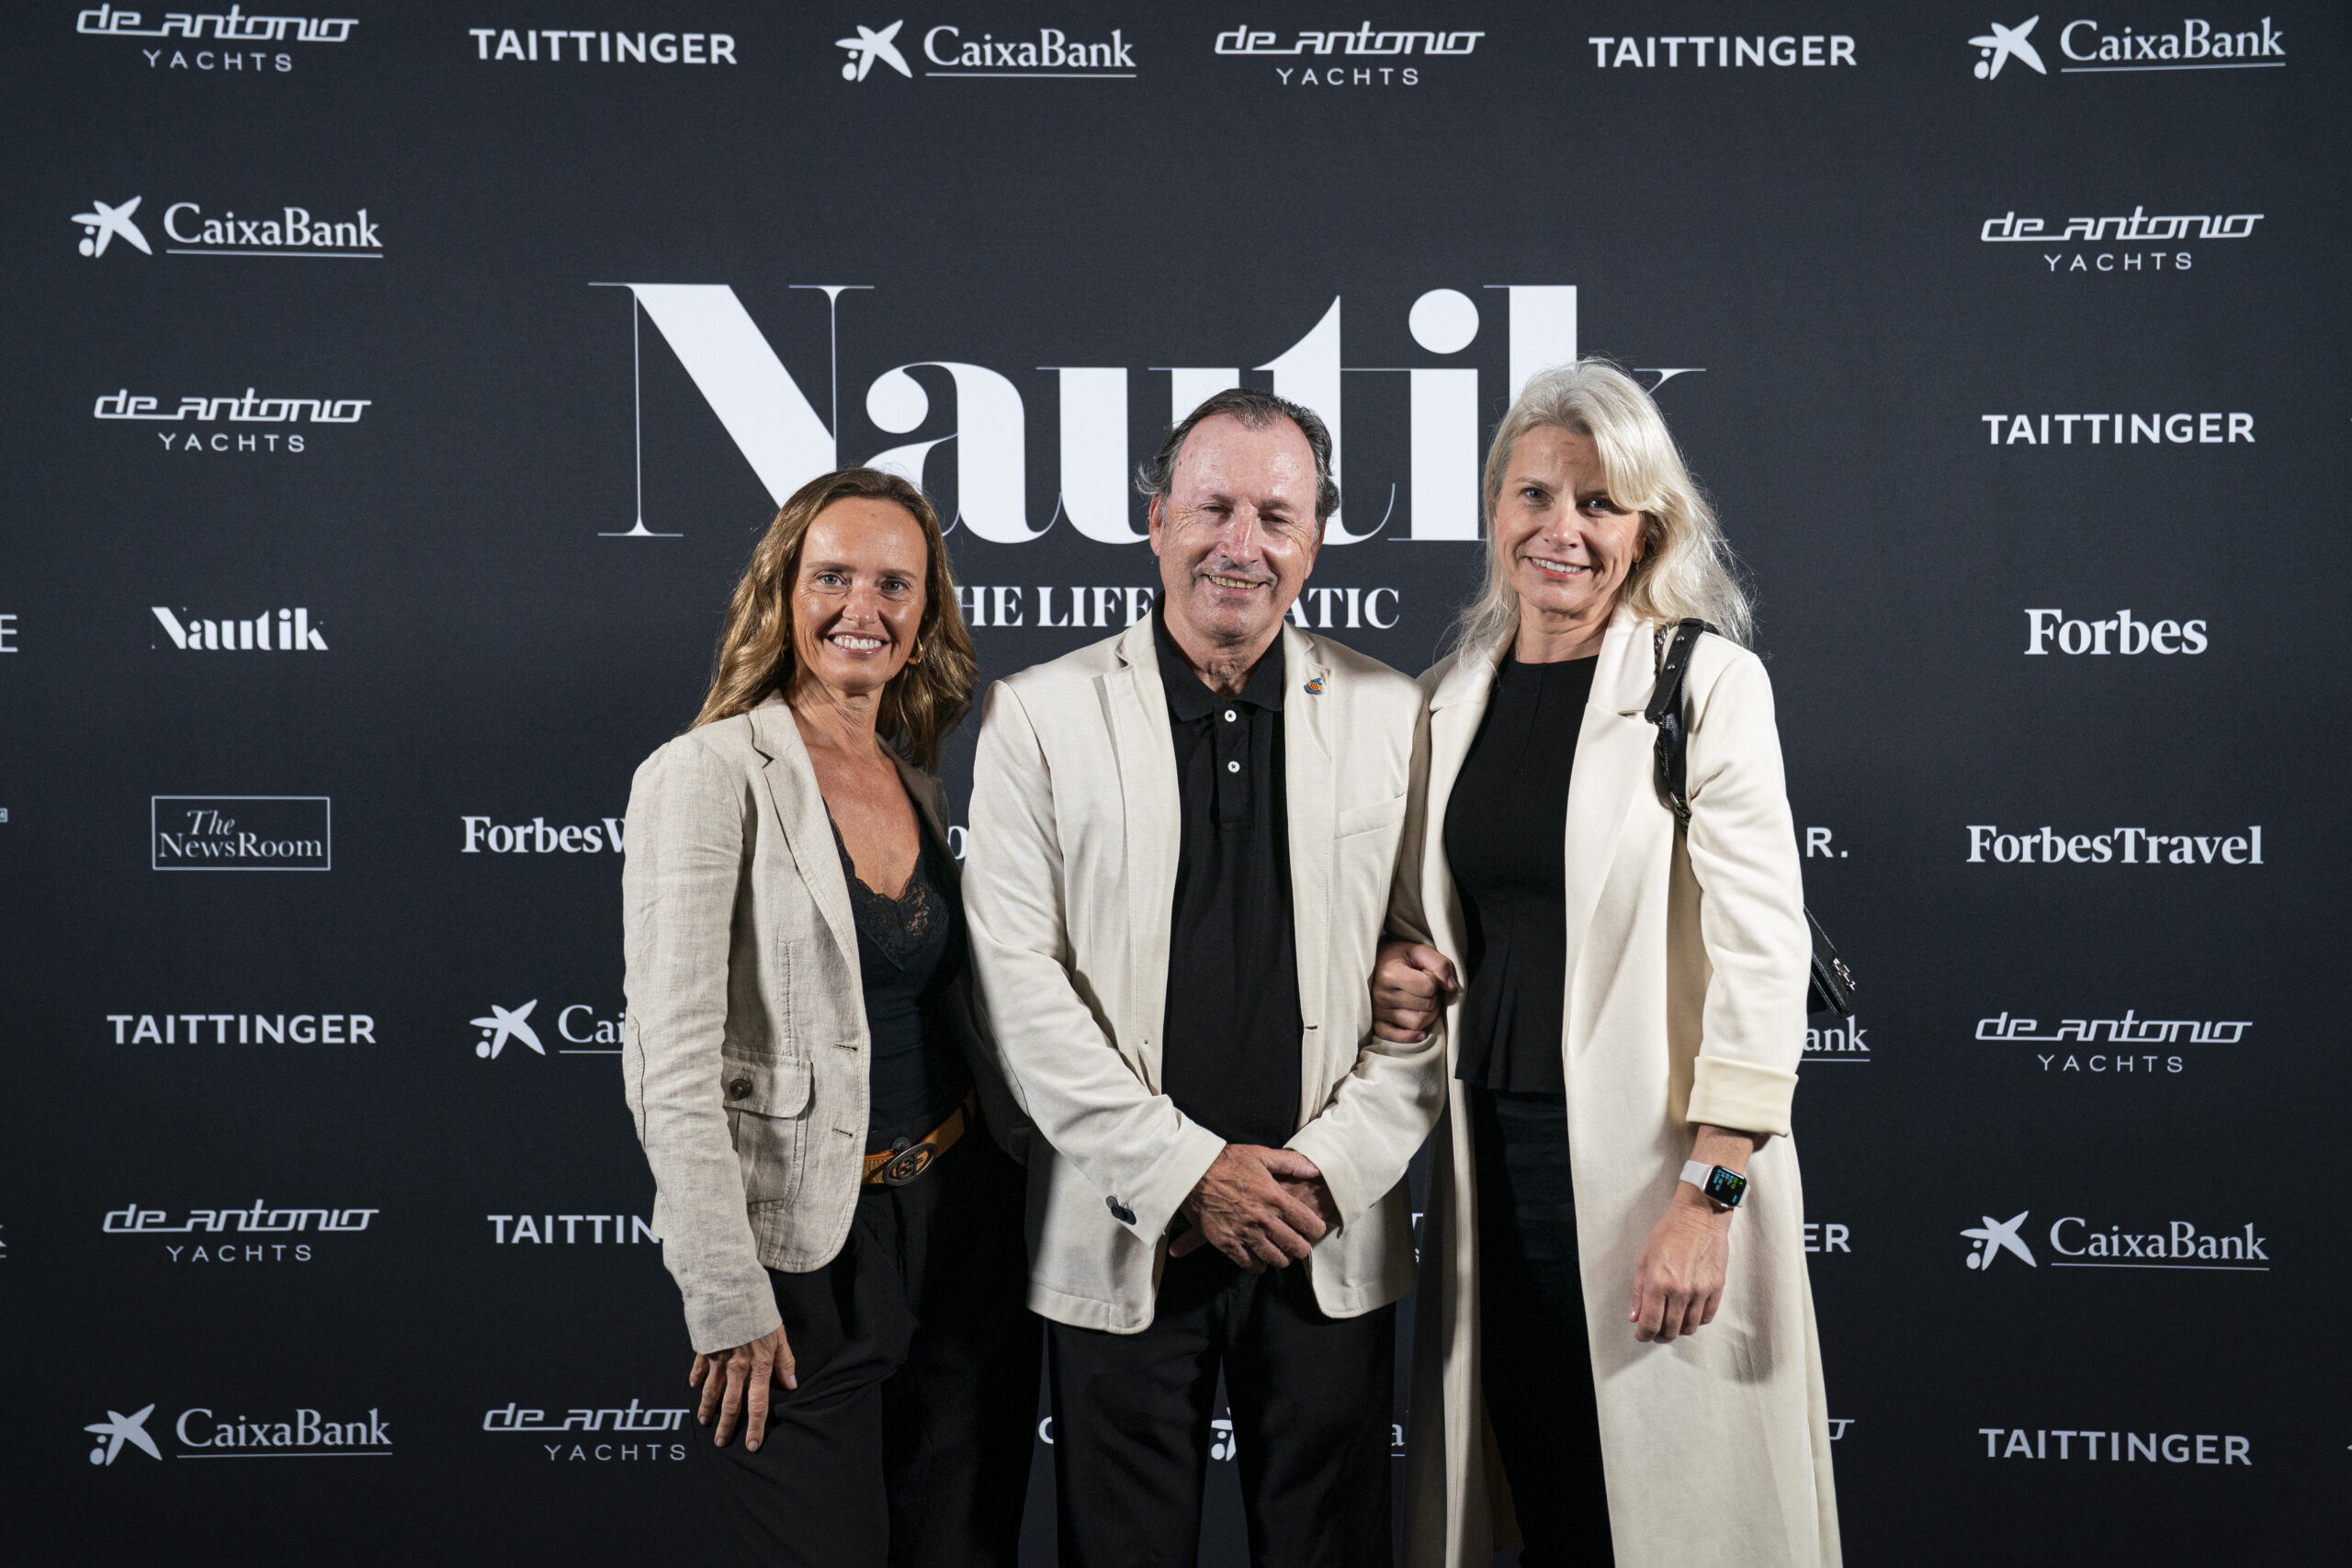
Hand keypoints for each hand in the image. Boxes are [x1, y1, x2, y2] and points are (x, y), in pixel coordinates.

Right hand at [689, 1322, 795, 1450]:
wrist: (732, 1292)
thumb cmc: (760, 1312)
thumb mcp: (779, 1335)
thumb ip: (785, 1361)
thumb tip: (791, 1384)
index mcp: (758, 1367)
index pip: (758, 1404)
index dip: (755, 1426)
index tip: (751, 1445)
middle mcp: (737, 1368)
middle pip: (732, 1404)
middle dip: (727, 1426)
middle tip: (721, 1443)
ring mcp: (719, 1360)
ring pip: (712, 1391)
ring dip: (708, 1408)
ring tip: (705, 1422)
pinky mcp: (706, 1348)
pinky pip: (699, 1368)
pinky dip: (696, 1378)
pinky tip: (694, 1387)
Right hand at [1170, 1145, 1330, 1269]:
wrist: (1192, 1172)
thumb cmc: (1226, 1161)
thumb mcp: (1260, 1155)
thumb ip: (1291, 1162)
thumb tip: (1314, 1169)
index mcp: (1276, 1198)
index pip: (1309, 1224)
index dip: (1317, 1230)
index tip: (1314, 1230)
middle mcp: (1264, 1219)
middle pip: (1296, 1247)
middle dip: (1302, 1248)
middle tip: (1299, 1245)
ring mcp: (1245, 1233)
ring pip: (1275, 1259)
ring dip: (1282, 1258)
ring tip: (1281, 1253)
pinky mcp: (1227, 1243)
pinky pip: (1249, 1264)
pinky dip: (1257, 1265)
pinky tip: (1259, 1259)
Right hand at [1371, 940, 1456, 1042]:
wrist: (1373, 964)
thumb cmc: (1398, 957)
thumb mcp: (1419, 951)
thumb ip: (1440, 964)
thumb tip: (1452, 988)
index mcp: (1390, 974)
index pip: (1428, 987)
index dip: (1434, 980)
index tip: (1426, 973)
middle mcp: (1381, 995)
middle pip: (1426, 1006)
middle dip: (1434, 996)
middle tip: (1426, 987)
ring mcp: (1378, 1012)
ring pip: (1418, 1023)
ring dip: (1429, 1014)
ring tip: (1422, 1000)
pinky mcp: (1377, 1024)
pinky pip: (1397, 1038)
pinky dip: (1412, 1036)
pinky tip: (1420, 1030)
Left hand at [1628, 1185, 1731, 1343]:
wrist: (1699, 1216)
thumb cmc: (1670, 1233)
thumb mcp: (1644, 1259)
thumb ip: (1639, 1291)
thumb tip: (1635, 1317)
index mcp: (1659, 1283)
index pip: (1651, 1323)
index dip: (1644, 1335)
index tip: (1641, 1336)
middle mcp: (1681, 1291)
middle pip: (1671, 1330)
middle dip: (1659, 1335)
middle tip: (1655, 1332)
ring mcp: (1701, 1290)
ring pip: (1690, 1327)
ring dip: (1678, 1330)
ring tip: (1672, 1324)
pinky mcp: (1717, 1287)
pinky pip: (1707, 1316)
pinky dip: (1696, 1321)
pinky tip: (1689, 1315)